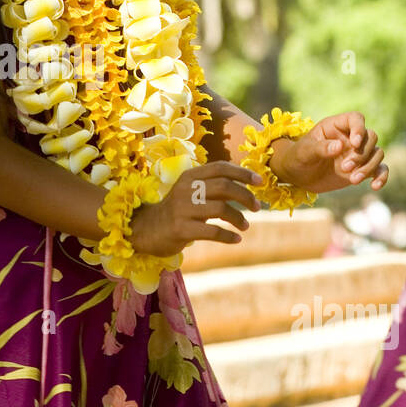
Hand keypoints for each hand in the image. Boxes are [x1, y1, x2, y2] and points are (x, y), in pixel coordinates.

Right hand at [129, 163, 262, 256]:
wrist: (145, 229)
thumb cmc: (176, 211)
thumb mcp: (190, 191)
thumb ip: (212, 186)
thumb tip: (245, 185)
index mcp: (190, 176)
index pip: (221, 167)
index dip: (242, 173)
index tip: (260, 181)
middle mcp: (186, 189)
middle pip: (224, 187)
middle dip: (246, 196)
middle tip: (256, 207)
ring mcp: (182, 209)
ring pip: (221, 209)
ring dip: (239, 218)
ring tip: (245, 226)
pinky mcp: (181, 229)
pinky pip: (212, 231)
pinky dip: (228, 236)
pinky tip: (236, 239)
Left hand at [271, 112, 388, 194]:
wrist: (298, 176)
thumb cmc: (298, 158)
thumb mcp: (304, 152)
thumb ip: (320, 148)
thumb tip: (339, 146)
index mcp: (336, 126)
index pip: (356, 119)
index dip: (359, 128)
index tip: (354, 143)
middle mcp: (350, 137)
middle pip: (371, 137)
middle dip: (361, 153)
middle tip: (345, 167)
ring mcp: (357, 153)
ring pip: (377, 153)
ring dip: (368, 167)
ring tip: (352, 180)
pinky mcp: (362, 168)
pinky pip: (380, 169)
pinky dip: (381, 176)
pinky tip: (375, 186)